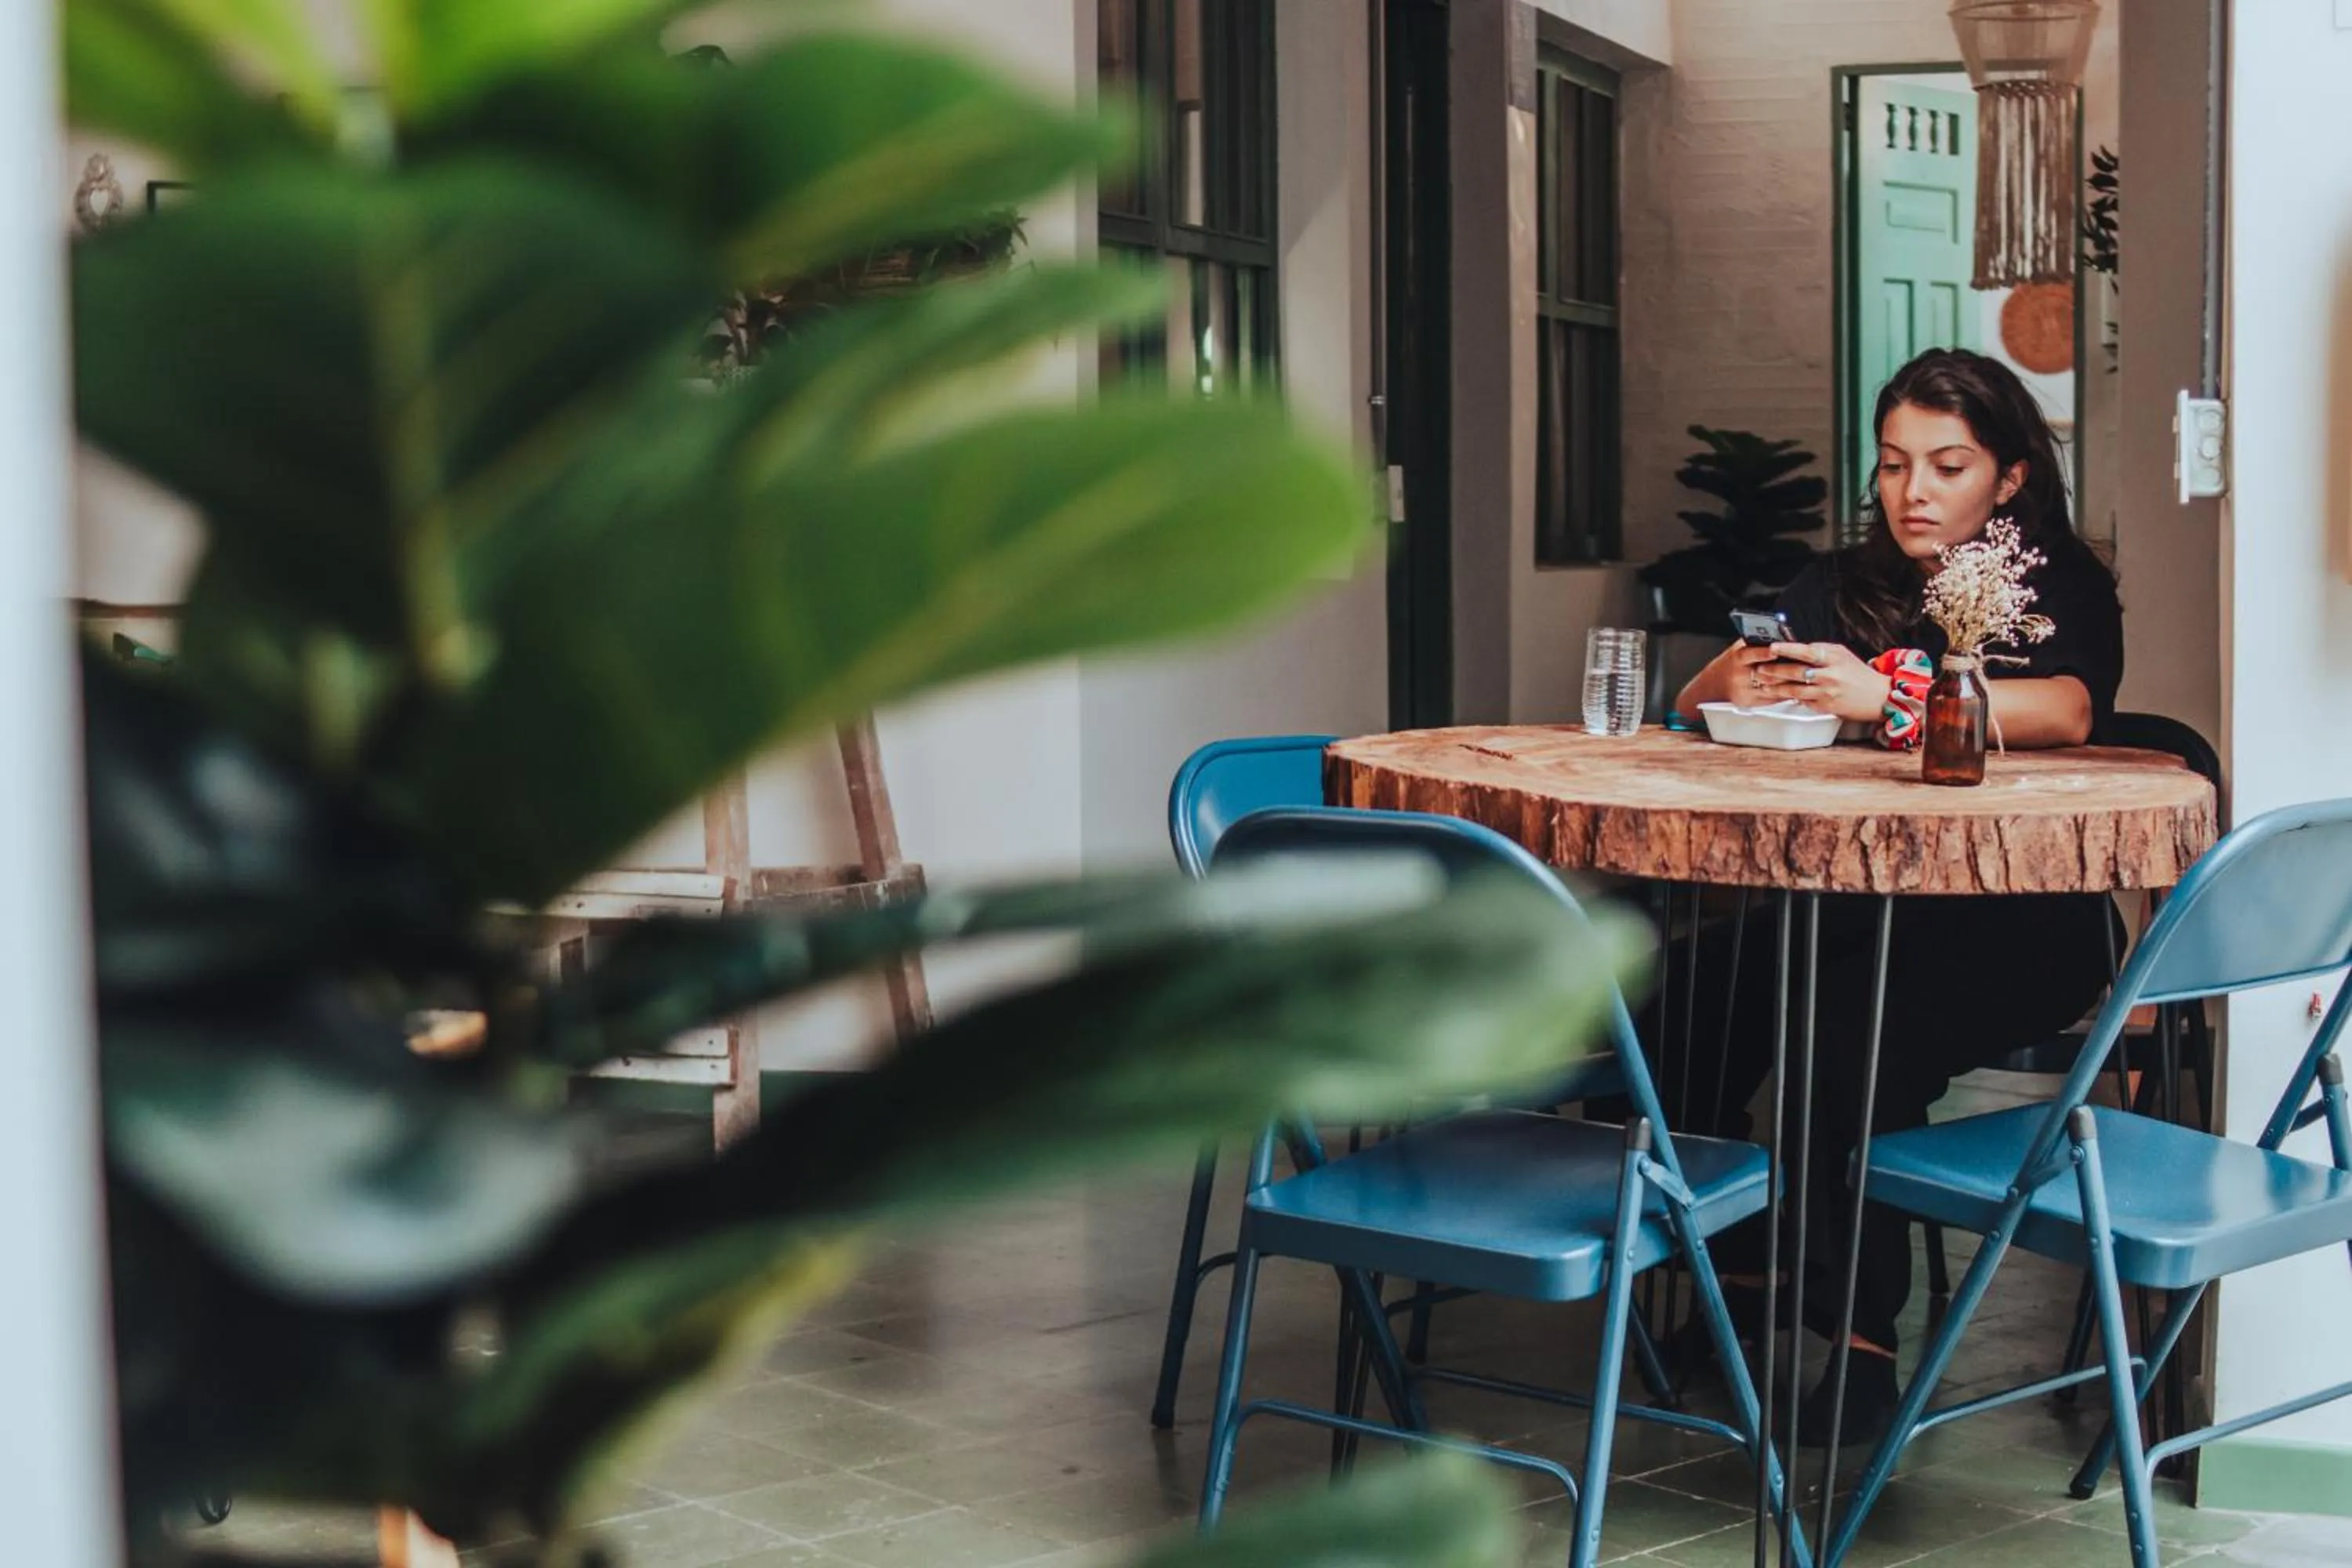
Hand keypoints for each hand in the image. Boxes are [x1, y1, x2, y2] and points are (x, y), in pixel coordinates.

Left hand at [1751, 641, 1890, 723]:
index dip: (1787, 649)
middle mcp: (1829, 675)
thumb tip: (1798, 646)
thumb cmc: (1858, 673)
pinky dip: (1789, 697)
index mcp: (1834, 658)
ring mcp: (1826, 692)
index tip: (1771, 647)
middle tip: (1759, 668)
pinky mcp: (1825, 707)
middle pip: (1795, 671)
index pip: (1806, 651)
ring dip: (1775, 687)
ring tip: (1762, 683)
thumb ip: (1821, 650)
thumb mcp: (1842, 655)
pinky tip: (1778, 694)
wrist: (1878, 697)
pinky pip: (1802, 701)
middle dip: (1773, 670)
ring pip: (1794, 689)